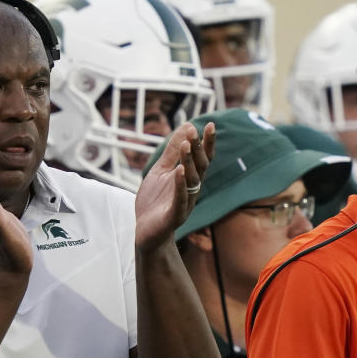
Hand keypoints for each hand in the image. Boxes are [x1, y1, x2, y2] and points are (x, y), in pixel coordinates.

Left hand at [134, 121, 214, 251]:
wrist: (146, 232)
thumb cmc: (155, 201)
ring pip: (192, 180)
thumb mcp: (161, 171)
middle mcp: (192, 190)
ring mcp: (185, 203)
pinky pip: (180, 199)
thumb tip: (187, 125)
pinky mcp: (175, 216)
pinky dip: (180, 185)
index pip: (202, 158)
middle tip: (194, 131)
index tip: (210, 124)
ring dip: (189, 162)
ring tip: (186, 145)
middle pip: (200, 167)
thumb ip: (172, 151)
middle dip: (198, 149)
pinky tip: (179, 171)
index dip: (207, 143)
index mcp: (190, 179)